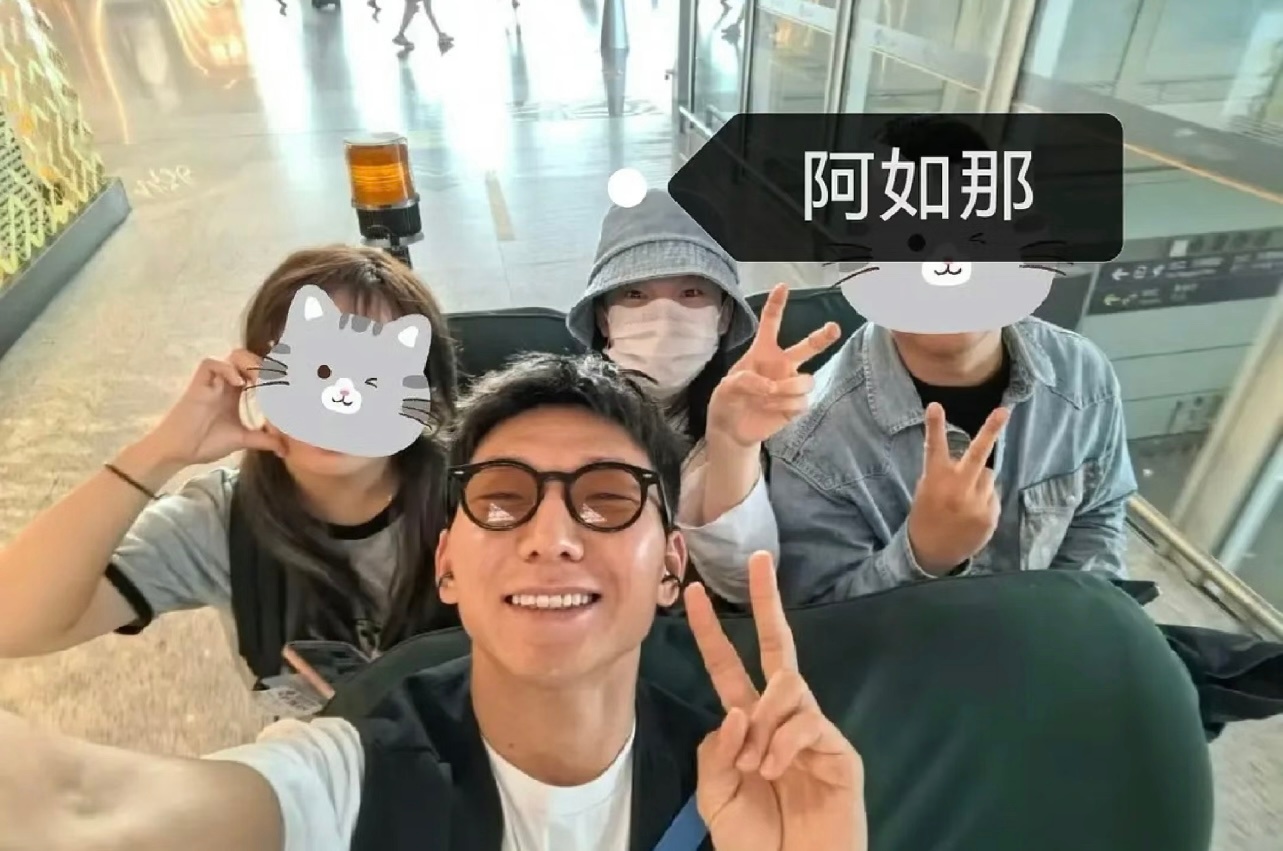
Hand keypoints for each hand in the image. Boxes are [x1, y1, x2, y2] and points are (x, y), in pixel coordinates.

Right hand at [141, 351, 283, 465]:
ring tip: (258, 382)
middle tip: (274, 381)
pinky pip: (210, 365)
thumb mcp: (241, 440)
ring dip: (246, 365)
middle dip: (261, 367)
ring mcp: (212, 384)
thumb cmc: (206, 443)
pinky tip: (238, 384)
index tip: (285, 386)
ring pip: (230, 359)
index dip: (269, 375)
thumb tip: (285, 449)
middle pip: (245, 362)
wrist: (179, 451)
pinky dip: (226, 369)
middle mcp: (225, 385)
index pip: (254, 375)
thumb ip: (262, 440)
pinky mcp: (198, 386)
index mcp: (235, 395)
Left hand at [688, 552, 865, 850]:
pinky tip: (776, 771)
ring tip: (758, 768)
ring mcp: (813, 731)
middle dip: (767, 601)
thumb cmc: (754, 841)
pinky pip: (807, 723)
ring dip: (762, 724)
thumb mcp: (716, 796)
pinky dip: (782, 746)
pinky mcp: (839, 752)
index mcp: (747, 726)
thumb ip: (716, 751)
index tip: (691, 593)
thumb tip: (737, 711)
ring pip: (786, 688)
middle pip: (779, 647)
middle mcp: (781, 719)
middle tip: (760, 560)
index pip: (728, 667)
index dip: (710, 631)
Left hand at [706, 284, 840, 447]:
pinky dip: (786, 405)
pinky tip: (772, 408)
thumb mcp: (725, 388)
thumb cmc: (727, 402)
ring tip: (770, 395)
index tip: (782, 286)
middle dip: (822, 337)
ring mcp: (791, 384)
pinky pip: (803, 401)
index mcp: (762, 352)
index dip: (777, 304)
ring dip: (788, 388)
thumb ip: (743, 380)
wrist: (732, 430)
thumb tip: (769, 384)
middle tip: (834, 327)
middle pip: (808, 347)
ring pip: (807, 380)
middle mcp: (782, 365)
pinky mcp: (796, 405)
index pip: (771, 324)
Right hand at [906, 402, 1008, 574]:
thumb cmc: (927, 515)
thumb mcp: (926, 490)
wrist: (932, 552)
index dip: (934, 426)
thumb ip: (945, 473)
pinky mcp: (990, 515)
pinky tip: (971, 513)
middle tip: (1004, 411)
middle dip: (991, 430)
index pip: (934, 447)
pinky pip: (992, 494)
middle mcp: (958, 489)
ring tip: (965, 499)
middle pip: (978, 454)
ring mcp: (976, 503)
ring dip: (979, 480)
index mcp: (936, 480)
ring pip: (987, 475)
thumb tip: (973, 461)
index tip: (934, 406)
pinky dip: (984, 499)